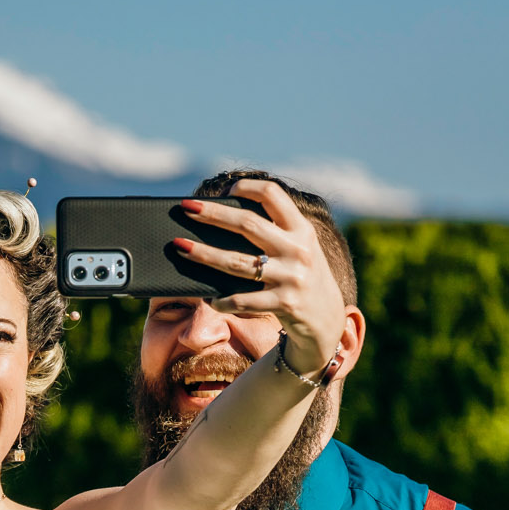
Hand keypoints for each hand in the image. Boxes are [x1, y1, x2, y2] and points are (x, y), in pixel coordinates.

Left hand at [170, 179, 346, 372]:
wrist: (328, 321)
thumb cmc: (302, 278)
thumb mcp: (299, 249)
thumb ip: (275, 233)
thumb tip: (222, 220)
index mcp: (302, 229)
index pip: (273, 195)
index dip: (246, 188)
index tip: (225, 190)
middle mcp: (298, 250)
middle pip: (247, 224)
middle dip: (213, 214)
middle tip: (186, 209)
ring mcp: (291, 277)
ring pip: (237, 262)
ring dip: (204, 254)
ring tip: (180, 248)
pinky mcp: (284, 304)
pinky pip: (242, 300)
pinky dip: (222, 301)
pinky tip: (209, 299)